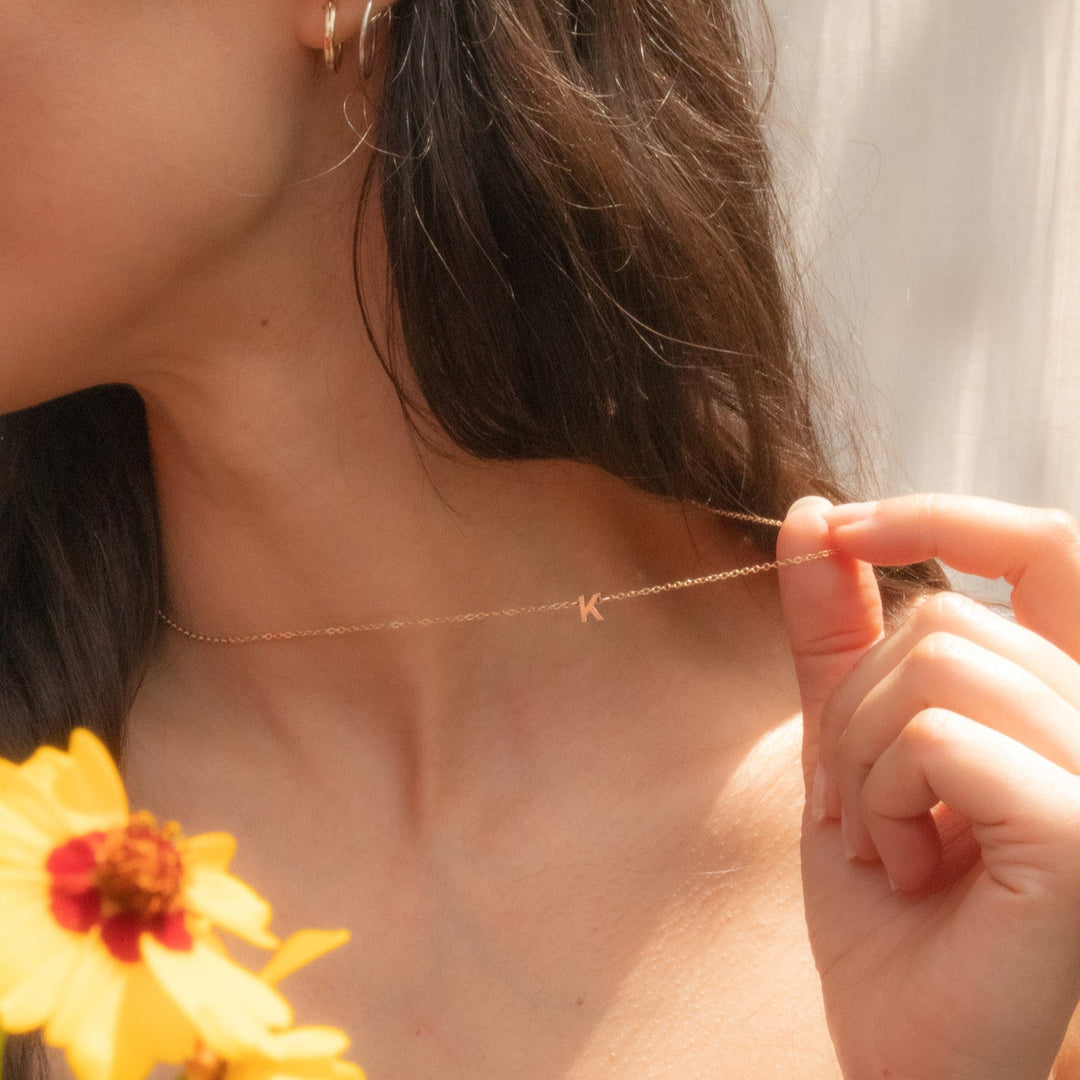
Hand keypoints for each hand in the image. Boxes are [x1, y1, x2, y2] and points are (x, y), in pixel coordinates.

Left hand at [777, 493, 1079, 1079]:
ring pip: (934, 663)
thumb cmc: (886, 904)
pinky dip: (885, 799)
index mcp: (1057, 700)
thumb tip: (811, 509)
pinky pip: (938, 736)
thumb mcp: (844, 742)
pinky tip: (916, 870)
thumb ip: (834, 630)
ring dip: (864, 759)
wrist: (903, 1043)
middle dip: (855, 709)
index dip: (938, 513)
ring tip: (894, 842)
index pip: (1040, 548)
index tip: (834, 525)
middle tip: (865, 807)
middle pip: (942, 617)